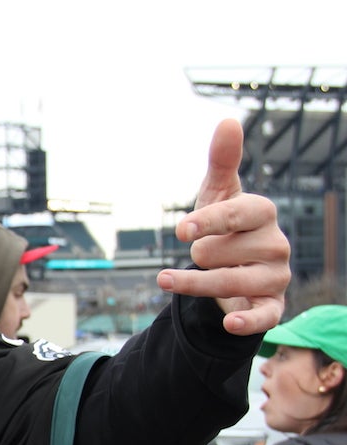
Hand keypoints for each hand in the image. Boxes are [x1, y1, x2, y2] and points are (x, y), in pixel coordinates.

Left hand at [157, 118, 290, 334]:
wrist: (234, 269)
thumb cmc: (224, 228)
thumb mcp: (217, 195)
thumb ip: (221, 162)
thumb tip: (228, 120)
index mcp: (262, 213)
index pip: (236, 214)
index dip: (207, 221)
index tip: (180, 231)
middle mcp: (276, 244)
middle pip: (221, 253)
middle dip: (199, 255)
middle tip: (198, 253)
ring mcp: (276, 276)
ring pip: (230, 284)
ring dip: (195, 285)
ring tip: (168, 280)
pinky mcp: (273, 306)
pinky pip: (265, 317)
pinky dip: (248, 322)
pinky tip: (229, 324)